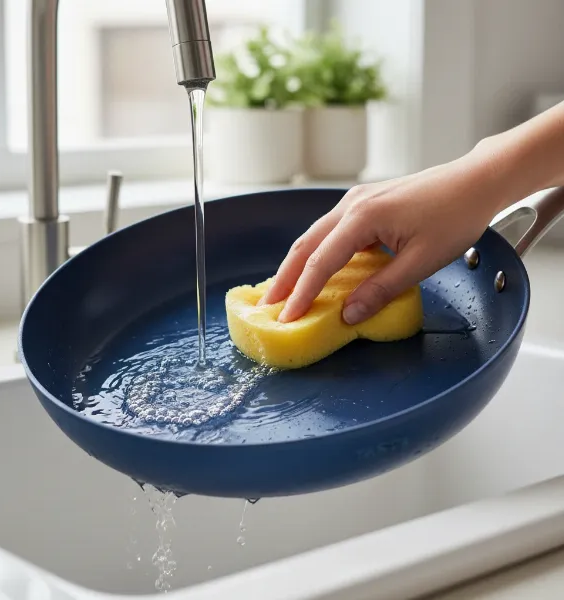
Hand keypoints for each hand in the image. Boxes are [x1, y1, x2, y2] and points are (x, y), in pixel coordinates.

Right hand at [260, 153, 509, 324]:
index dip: (302, 293)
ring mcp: (356, 200)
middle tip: (268, 305)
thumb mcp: (421, 262)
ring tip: (284, 290)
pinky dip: (316, 252)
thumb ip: (381, 289)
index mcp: (363, 218)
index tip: (287, 318)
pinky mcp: (364, 202)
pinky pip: (329, 230)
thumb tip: (348, 314)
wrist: (475, 182)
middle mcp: (351, 205)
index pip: (321, 262)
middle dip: (285, 277)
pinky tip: (314, 268)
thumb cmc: (455, 218)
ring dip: (297, 264)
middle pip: (306, 245)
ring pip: (314, 235)